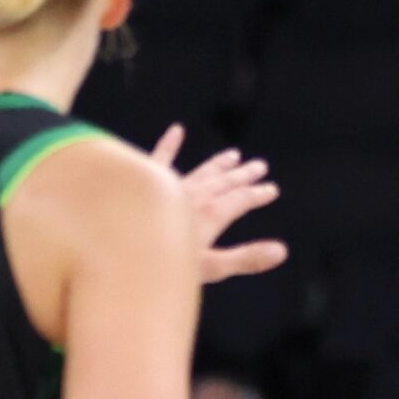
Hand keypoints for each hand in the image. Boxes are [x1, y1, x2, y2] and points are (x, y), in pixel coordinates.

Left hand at [152, 126, 286, 283]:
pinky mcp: (142, 184)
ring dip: (217, 165)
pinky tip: (176, 131)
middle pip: (223, 183)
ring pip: (199, 172)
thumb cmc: (162, 266)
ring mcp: (167, 188)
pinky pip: (157, 160)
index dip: (257, 195)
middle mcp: (192, 196)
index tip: (272, 189)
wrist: (117, 251)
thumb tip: (282, 251)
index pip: (241, 200)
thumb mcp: (209, 267)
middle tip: (259, 166)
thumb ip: (245, 258)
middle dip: (242, 176)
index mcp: (210, 214)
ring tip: (233, 155)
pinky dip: (168, 145)